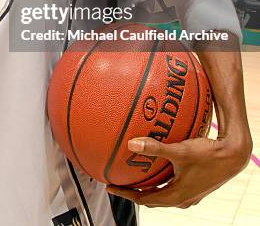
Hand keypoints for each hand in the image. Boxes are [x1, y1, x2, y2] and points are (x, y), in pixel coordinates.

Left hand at [106, 135, 250, 207]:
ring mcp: (190, 193)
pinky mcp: (194, 185)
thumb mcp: (180, 151)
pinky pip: (171, 186)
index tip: (110, 187)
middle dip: (134, 191)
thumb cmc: (208, 154)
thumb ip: (155, 148)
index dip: (126, 194)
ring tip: (133, 175)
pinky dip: (159, 180)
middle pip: (152, 199)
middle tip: (118, 182)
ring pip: (162, 193)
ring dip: (147, 187)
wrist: (233, 155)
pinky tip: (155, 166)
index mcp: (177, 196)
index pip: (145, 200)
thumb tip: (131, 144)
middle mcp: (183, 198)